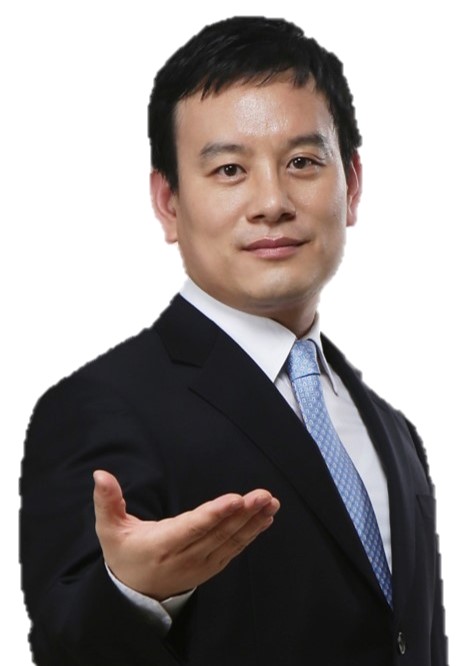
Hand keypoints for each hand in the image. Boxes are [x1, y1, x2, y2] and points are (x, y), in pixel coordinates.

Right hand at [93, 470, 279, 600]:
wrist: (134, 594)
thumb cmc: (123, 554)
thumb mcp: (109, 529)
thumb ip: (107, 501)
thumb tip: (100, 474)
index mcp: (160, 545)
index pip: (192, 528)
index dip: (214, 514)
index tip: (235, 499)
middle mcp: (184, 557)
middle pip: (218, 533)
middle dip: (243, 513)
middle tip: (263, 495)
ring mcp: (201, 565)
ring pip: (230, 542)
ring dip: (253, 522)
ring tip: (270, 503)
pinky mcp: (211, 567)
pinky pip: (234, 549)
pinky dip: (251, 534)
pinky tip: (265, 518)